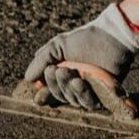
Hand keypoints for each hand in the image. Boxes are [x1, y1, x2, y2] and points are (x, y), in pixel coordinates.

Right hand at [23, 3, 138, 110]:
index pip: (50, 91)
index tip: (38, 91)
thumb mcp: (58, 46)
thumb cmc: (85, 39)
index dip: (43, 94)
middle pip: (61, 96)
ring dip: (70, 89)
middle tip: (58, 70)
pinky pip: (92, 102)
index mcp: (64, 77)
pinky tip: (81, 82)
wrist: (111, 36)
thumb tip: (27, 78)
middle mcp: (76, 86)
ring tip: (71, 75)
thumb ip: (42, 60)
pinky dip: (85, 94)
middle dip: (56, 85)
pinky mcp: (105, 95)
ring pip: (75, 100)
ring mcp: (91, 91)